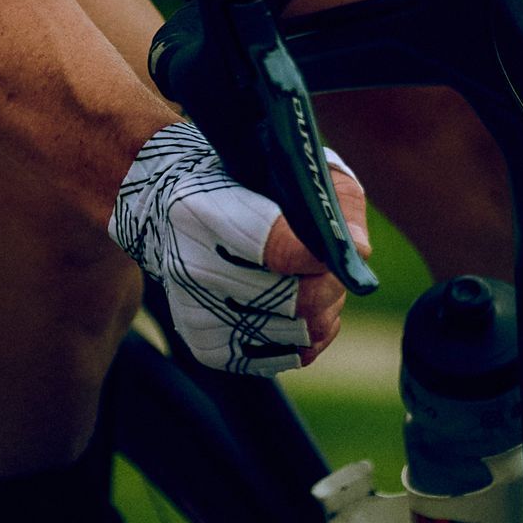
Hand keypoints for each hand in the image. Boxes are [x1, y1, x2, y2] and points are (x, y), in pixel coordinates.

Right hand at [108, 119, 368, 376]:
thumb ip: (327, 199)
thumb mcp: (282, 164)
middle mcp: (192, 267)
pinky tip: (299, 306)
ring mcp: (198, 313)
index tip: (345, 245)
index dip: (323, 253)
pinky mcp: (208, 347)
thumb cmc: (234, 177)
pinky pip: (284, 358)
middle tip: (335, 264)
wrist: (164, 206)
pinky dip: (307, 336)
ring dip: (323, 309)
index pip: (279, 248)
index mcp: (202, 209)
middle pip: (296, 299)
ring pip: (298, 332)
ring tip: (314, 280)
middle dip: (331, 283)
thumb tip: (358, 250)